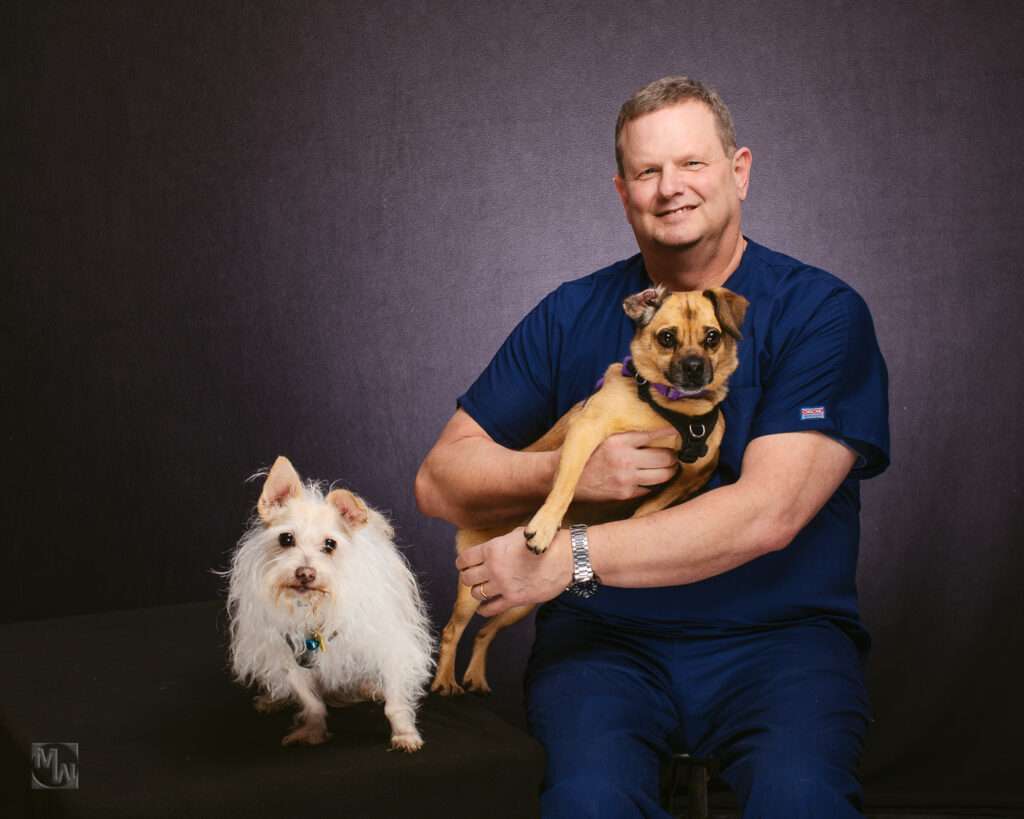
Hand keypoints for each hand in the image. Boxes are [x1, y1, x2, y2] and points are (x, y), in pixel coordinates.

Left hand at [455, 527, 571, 616]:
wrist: (566, 557)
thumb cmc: (544, 543)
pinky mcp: (514, 599)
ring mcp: (503, 585)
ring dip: (477, 591)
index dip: (462, 563)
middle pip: (467, 578)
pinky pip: (491, 609)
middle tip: (473, 577)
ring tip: (482, 589)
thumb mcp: (517, 534)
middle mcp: (494, 567)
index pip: (464, 559)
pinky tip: (482, 609)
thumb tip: (490, 551)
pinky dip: (484, 610)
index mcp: (492, 549)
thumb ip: (499, 544)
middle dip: (468, 577)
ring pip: (476, 593)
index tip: (464, 565)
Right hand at [573, 428, 679, 502]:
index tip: (679, 431)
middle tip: (674, 455)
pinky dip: (653, 484)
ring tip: (670, 467)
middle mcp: (625, 459)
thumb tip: (647, 426)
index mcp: (618, 441)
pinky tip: (652, 479)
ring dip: (670, 471)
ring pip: (663, 475)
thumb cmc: (584, 454)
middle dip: (673, 456)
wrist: (565, 478)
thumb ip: (623, 433)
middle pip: (665, 457)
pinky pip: (649, 488)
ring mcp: (626, 478)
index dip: (669, 433)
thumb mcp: (601, 437)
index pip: (653, 434)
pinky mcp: (625, 493)